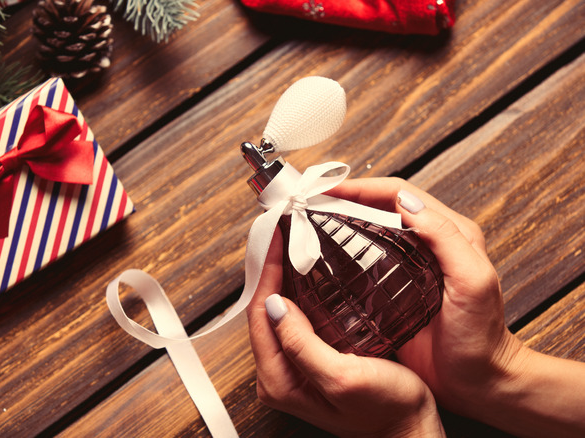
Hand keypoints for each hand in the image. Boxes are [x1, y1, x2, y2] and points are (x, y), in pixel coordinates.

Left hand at [247, 227, 443, 437]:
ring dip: (285, 277)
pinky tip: (314, 273)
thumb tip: (274, 304)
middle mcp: (278, 374)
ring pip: (280, 311)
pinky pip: (297, 318)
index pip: (259, 314)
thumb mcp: (343, 377)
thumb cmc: (386, 410)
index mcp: (277, 380)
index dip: (266, 273)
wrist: (411, 431)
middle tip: (285, 233)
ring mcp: (293, 368)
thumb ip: (302, 345)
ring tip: (295, 244)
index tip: (276, 240)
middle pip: (265, 310)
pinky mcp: (310, 361)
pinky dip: (302, 292)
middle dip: (272, 270)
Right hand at [327, 178, 524, 416]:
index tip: (327, 190)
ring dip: (338, 220)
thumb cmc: (481, 337)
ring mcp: (406, 267)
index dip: (361, 187)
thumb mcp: (472, 281)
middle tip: (309, 201)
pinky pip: (362, 261)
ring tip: (307, 221)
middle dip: (343, 198)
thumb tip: (406, 201)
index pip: (397, 195)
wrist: (478, 382)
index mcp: (449, 232)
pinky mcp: (391, 291)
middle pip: (378, 207)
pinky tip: (319, 258)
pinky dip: (340, 252)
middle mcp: (425, 244)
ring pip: (367, 230)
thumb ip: (446, 238)